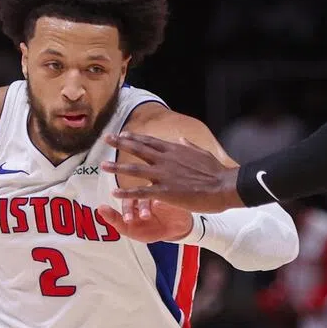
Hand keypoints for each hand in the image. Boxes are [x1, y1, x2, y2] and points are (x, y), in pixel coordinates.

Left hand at [97, 200, 193, 243]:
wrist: (174, 231)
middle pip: (141, 195)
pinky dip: (164, 200)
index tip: (129, 220)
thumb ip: (115, 220)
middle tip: (144, 218)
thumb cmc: (150, 230)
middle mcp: (146, 193)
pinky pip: (168, 195)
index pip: (128, 201)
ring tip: (153, 215)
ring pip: (153, 194)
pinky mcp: (173, 195)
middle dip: (141, 207)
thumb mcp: (131, 229)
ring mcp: (159, 193)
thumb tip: (100, 208)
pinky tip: (162, 205)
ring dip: (152, 205)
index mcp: (134, 200)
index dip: (128, 211)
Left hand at [102, 132, 242, 212]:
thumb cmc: (216, 171)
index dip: (135, 137)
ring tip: (103, 166)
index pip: (150, 141)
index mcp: (174, 150)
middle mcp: (165, 159)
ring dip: (117, 168)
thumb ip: (189, 146)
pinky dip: (127, 193)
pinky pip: (141, 192)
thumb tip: (181, 139)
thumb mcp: (203, 153)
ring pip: (134, 170)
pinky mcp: (165, 192)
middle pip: (138, 149)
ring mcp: (164, 175)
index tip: (123, 134)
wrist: (224, 185)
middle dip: (120, 143)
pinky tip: (114, 193)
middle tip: (106, 139)